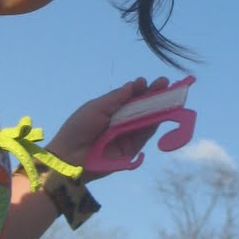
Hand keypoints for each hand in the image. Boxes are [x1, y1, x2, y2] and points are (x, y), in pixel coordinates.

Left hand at [46, 79, 168, 178]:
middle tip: (164, 83)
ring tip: (168, 94)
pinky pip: (145, 134)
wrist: (70, 156)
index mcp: (110, 109)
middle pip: (141, 106)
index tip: (145, 81)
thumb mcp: (96, 107)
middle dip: (153, 94)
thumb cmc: (78, 128)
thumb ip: (116, 97)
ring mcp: (126, 135)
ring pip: (146, 119)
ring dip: (158, 107)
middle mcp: (120, 121)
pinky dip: (154, 123)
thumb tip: (133, 85)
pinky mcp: (131, 149)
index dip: (139, 89)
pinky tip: (161, 112)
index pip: (129, 97)